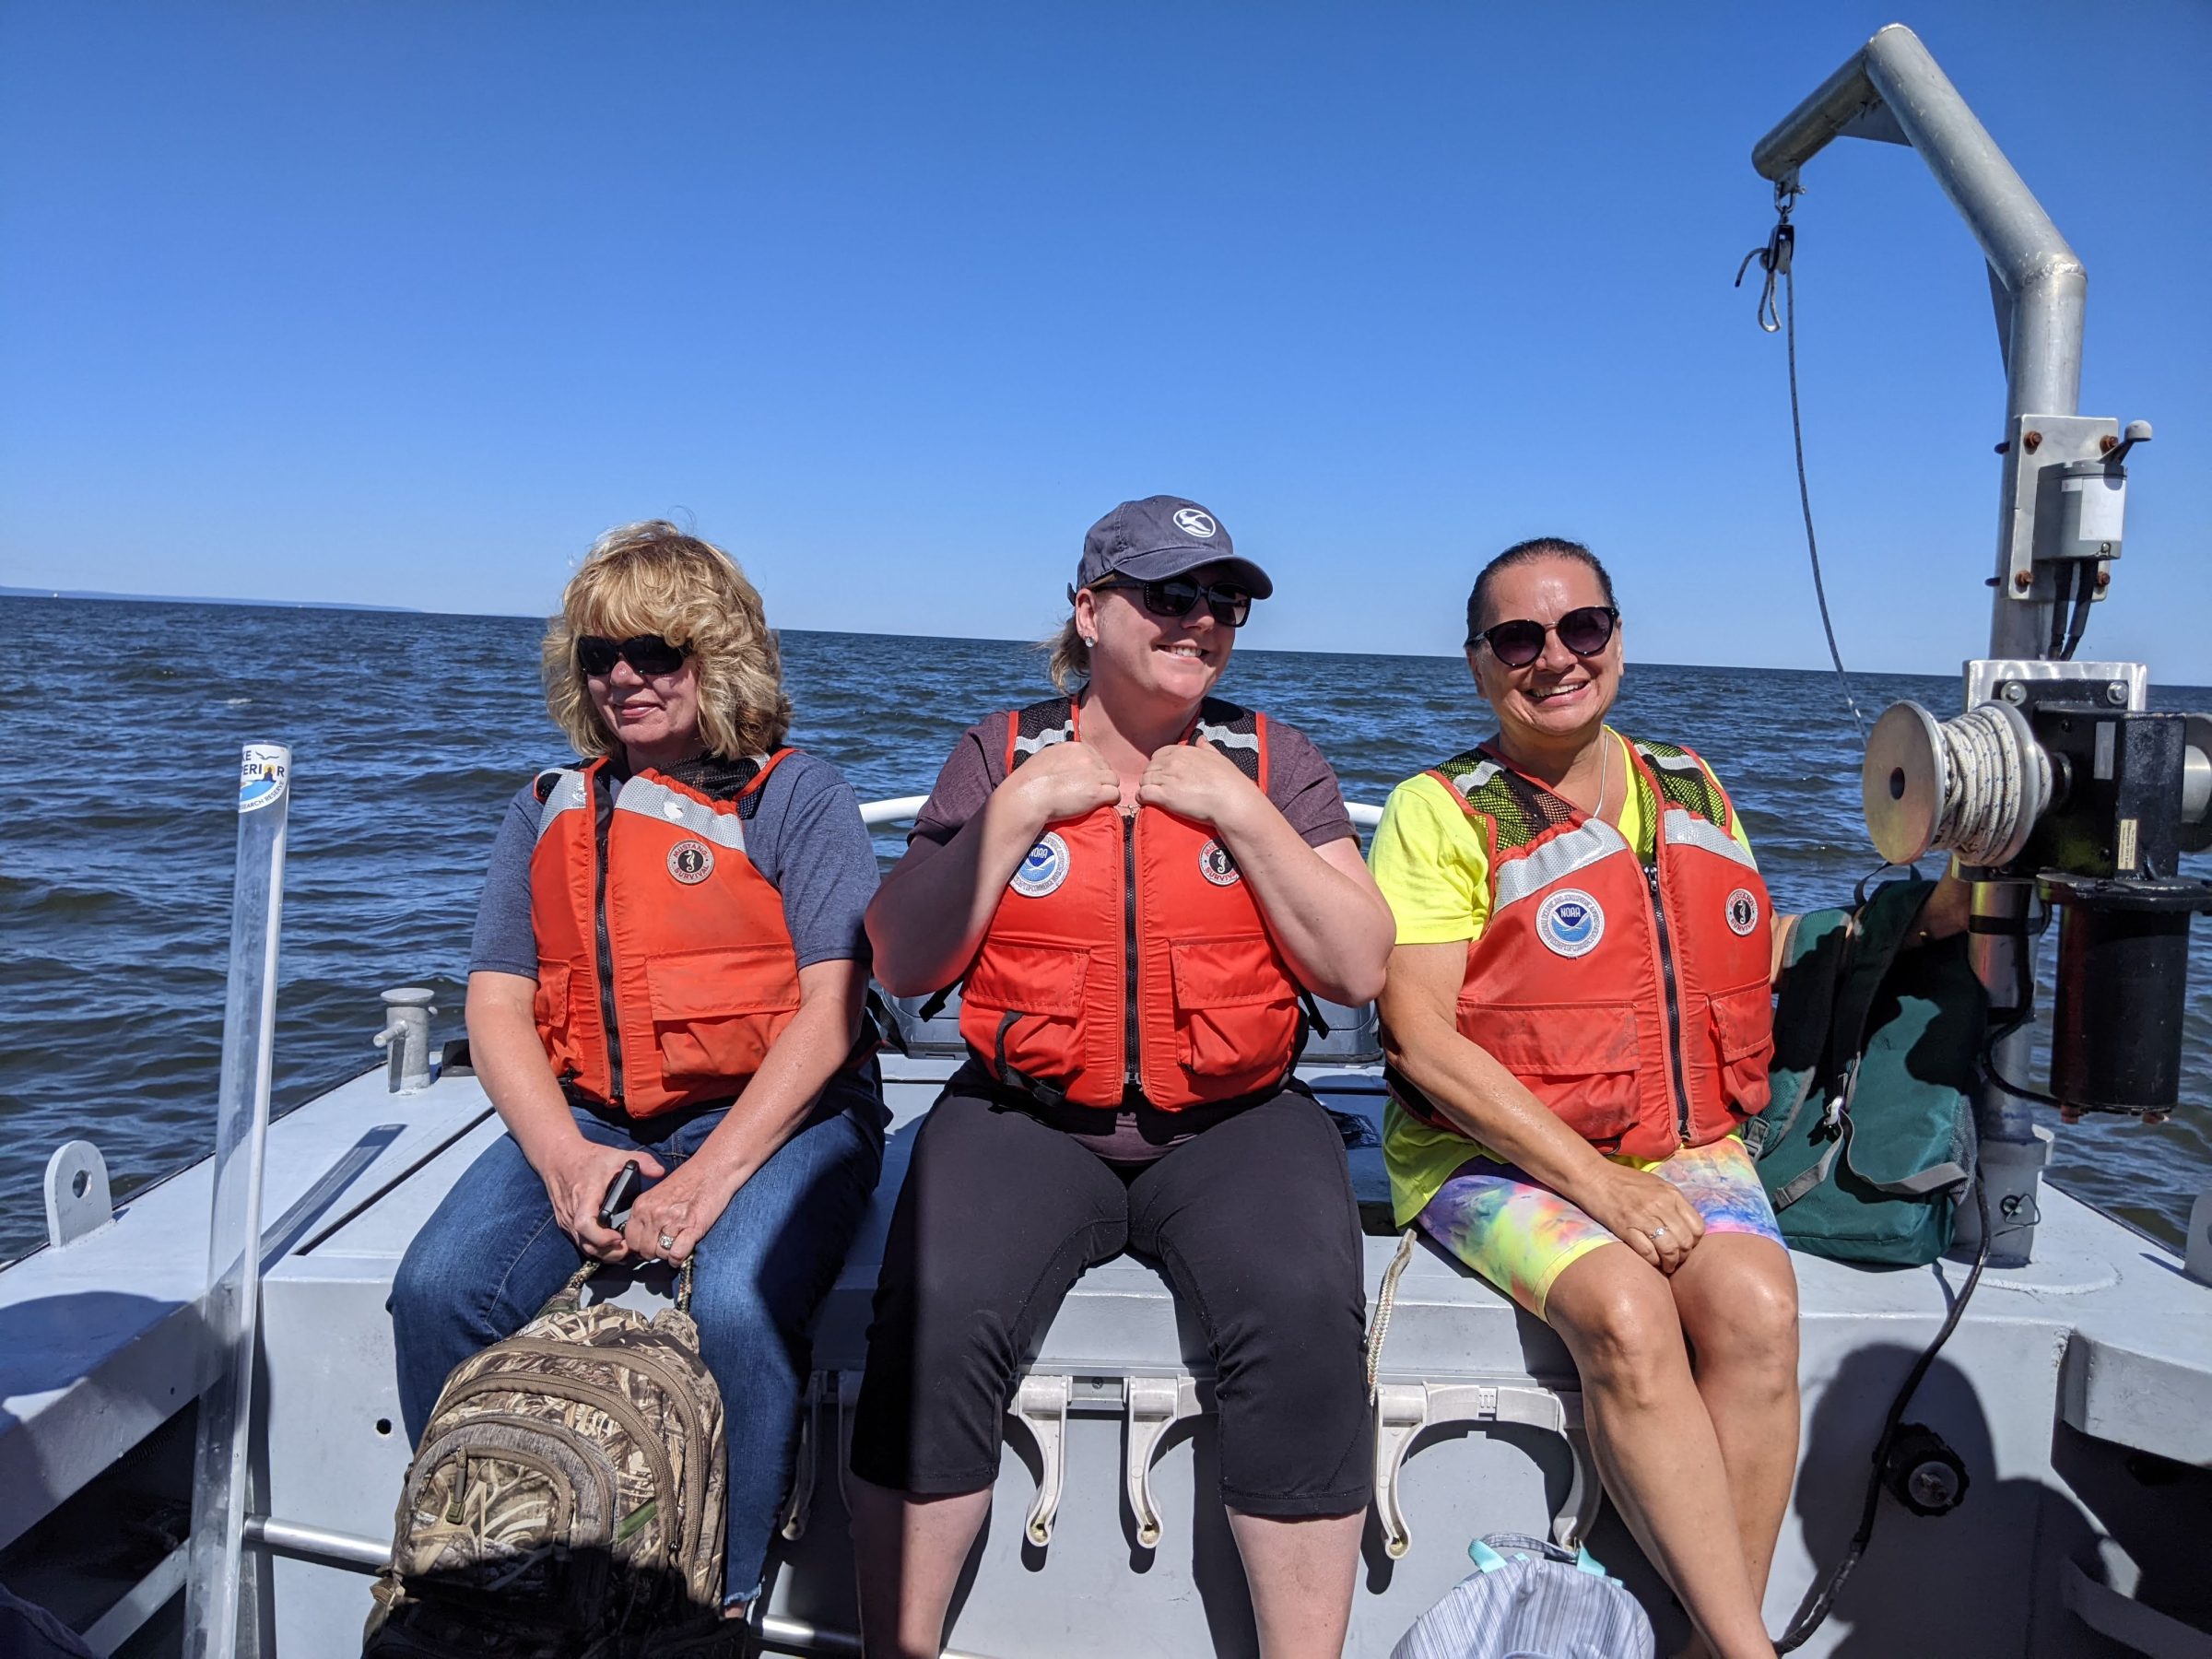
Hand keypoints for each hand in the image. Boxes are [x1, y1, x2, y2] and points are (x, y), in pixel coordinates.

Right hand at [539, 1139, 666, 1261]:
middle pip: (587, 1243)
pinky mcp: (566, 1225)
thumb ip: (641, 1161)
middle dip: (610, 1252)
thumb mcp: (616, 1155)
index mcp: (585, 1196)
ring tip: (626, 1249)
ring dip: (605, 1253)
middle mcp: (572, 1212)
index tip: (620, 1237)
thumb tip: (660, 1172)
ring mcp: (567, 1221)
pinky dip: (597, 1248)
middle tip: (631, 1249)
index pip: (585, 1223)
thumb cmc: (590, 1159)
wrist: (559, 1158)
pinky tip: (613, 1245)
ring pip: (585, 1247)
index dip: (602, 1236)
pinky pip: (581, 1242)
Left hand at [622, 1157, 739, 1266]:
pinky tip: (685, 1248)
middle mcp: (654, 1213)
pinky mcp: (691, 1228)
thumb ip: (647, 1214)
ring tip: (678, 1242)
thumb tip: (642, 1238)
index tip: (649, 1244)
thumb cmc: (691, 1179)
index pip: (630, 1239)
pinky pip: (676, 1255)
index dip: (639, 1245)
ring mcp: (672, 1221)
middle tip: (665, 1244)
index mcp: (642, 1204)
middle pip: (643, 1250)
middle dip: (654, 1252)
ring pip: (660, 1254)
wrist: (714, 1168)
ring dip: (669, 1254)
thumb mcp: (659, 1193)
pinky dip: (680, 1257)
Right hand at [1003, 740, 1120, 829]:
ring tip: (1097, 799)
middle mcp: (1087, 758)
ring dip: (1107, 789)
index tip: (1085, 779)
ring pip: (1114, 780)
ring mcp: (1093, 775)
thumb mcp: (1046, 757)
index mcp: (1075, 747)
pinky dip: (1111, 800)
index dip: (1093, 769)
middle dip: (1101, 779)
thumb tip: (1066, 760)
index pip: (1096, 756)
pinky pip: (1115, 794)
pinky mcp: (1096, 793)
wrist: (1028, 796)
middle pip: (1106, 768)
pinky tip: (1102, 804)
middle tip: (1090, 791)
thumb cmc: (1030, 780)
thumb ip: (1062, 756)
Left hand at [1135, 742, 1260, 830]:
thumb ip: (1207, 748)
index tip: (1163, 775)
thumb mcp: (1218, 757)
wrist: (1231, 799)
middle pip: (1149, 768)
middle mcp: (1173, 762)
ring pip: (1144, 780)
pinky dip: (1142, 798)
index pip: (1159, 754)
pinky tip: (1146, 802)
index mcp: (1183, 751)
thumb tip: (1202, 739)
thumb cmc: (1229, 780)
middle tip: (1157, 788)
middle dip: (1151, 777)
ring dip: (1146, 788)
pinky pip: (1143, 793)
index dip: (1158, 765)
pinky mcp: (1164, 796)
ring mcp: (1167, 778)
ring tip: (1151, 797)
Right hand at [1582, 1164, 1704, 1274]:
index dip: (1694, 1242)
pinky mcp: (1625, 1228)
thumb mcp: (1655, 1184)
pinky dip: (1652, 1260)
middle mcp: (1661, 1205)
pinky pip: (1648, 1252)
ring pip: (1670, 1250)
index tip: (1685, 1245)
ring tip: (1666, 1265)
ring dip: (1670, 1263)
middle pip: (1685, 1242)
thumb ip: (1673, 1202)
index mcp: (1671, 1194)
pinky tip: (1651, 1260)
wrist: (1593, 1176)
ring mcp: (1643, 1217)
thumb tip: (1686, 1224)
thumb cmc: (1624, 1180)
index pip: (1698, 1227)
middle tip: (1675, 1259)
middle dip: (1683, 1256)